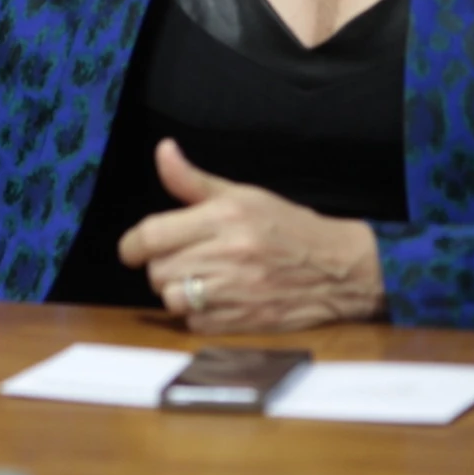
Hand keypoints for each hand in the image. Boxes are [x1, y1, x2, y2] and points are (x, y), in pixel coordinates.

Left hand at [117, 140, 385, 332]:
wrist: (341, 268)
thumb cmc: (288, 227)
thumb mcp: (242, 194)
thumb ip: (193, 180)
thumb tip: (163, 150)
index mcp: (223, 217)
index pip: (150, 235)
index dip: (132, 246)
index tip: (134, 249)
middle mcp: (228, 254)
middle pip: (157, 271)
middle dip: (161, 267)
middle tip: (182, 261)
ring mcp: (237, 291)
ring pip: (172, 299)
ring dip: (178, 293)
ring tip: (198, 282)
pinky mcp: (246, 321)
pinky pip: (196, 323)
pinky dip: (199, 315)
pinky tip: (218, 300)